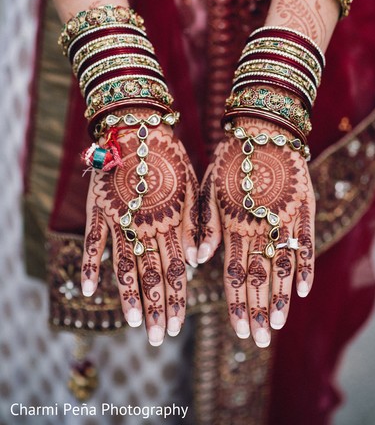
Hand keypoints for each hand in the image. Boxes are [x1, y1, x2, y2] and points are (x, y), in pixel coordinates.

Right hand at [80, 115, 198, 345]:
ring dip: (130, 296)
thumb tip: (196, 263)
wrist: (138, 124)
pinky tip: (89, 291)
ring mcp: (121, 217)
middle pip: (153, 274)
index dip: (176, 300)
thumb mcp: (192, 184)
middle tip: (158, 338)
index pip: (176, 269)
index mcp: (172, 219)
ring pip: (126, 265)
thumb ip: (195, 224)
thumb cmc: (170, 154)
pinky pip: (95, 242)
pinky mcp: (100, 208)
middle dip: (157, 309)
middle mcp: (147, 224)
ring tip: (133, 324)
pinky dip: (92, 266)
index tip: (176, 326)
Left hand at [199, 117, 314, 346]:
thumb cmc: (228, 158)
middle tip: (257, 341)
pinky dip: (306, 266)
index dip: (237, 303)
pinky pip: (305, 241)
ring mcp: (283, 217)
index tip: (238, 331)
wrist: (261, 127)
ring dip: (280, 297)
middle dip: (257, 311)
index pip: (235, 274)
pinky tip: (304, 290)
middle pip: (259, 277)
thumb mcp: (207, 188)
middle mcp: (258, 225)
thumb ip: (205, 226)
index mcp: (234, 223)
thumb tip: (197, 261)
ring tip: (277, 325)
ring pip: (282, 265)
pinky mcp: (303, 206)